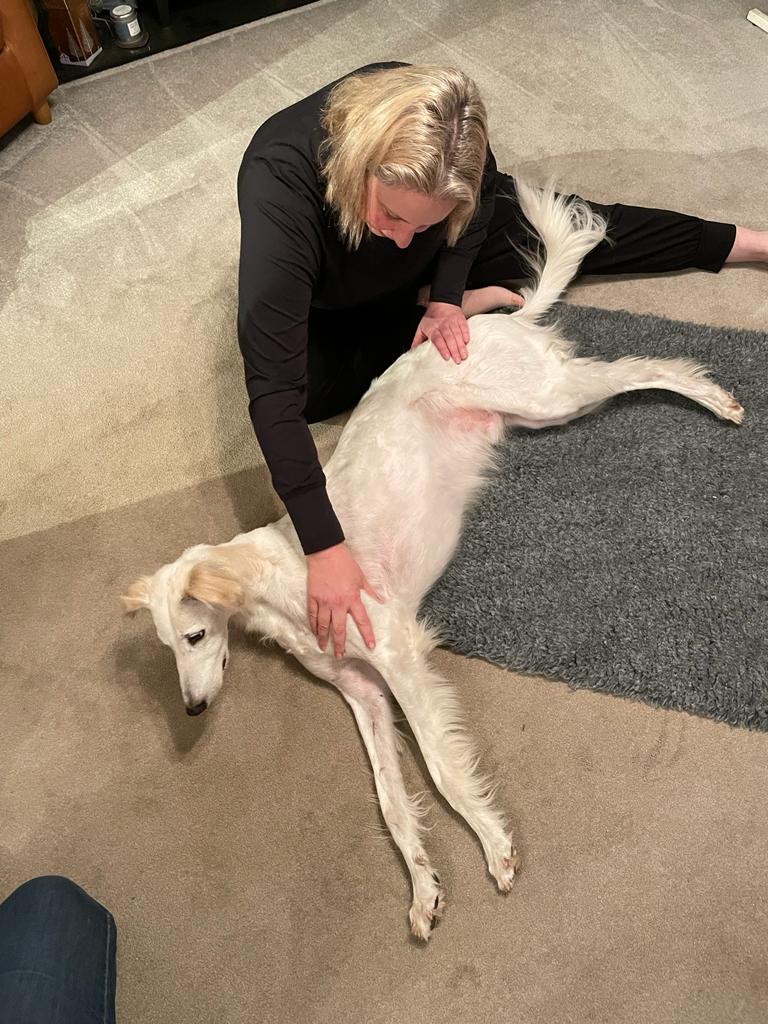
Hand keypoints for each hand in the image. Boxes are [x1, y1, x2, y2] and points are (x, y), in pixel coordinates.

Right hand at [307, 542, 384, 657]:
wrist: (326, 552)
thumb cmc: (345, 563)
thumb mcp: (361, 577)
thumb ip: (371, 591)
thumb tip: (382, 600)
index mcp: (352, 598)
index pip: (362, 621)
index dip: (367, 634)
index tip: (371, 646)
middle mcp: (338, 604)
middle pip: (339, 629)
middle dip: (340, 644)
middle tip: (340, 656)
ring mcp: (324, 601)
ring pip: (323, 625)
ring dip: (323, 638)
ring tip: (323, 648)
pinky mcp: (313, 597)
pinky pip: (312, 615)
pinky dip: (312, 624)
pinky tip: (313, 631)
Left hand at [411, 301, 468, 363]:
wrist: (442, 301)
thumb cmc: (431, 317)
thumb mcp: (421, 327)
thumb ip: (417, 340)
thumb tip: (413, 351)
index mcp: (432, 328)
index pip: (438, 339)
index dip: (443, 348)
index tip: (447, 357)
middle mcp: (443, 325)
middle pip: (449, 338)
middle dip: (454, 350)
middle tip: (458, 361)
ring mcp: (452, 322)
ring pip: (457, 335)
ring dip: (461, 346)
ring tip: (464, 356)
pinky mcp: (460, 319)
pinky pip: (464, 328)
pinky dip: (466, 335)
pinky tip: (467, 343)